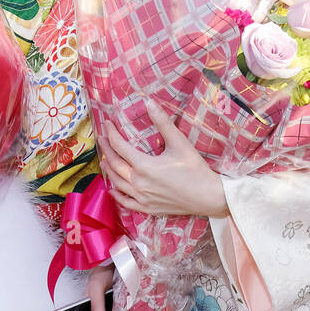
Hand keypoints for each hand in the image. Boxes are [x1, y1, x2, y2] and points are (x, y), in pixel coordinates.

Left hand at [100, 99, 227, 217]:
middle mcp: (138, 183)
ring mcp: (142, 198)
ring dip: (108, 170)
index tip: (107, 124)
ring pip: (117, 183)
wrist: (207, 197)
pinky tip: (113, 189)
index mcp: (144, 166)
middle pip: (115, 164)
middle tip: (102, 139)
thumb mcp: (179, 142)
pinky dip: (116, 194)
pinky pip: (126, 202)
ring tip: (104, 161)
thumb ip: (162, 122)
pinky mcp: (147, 208)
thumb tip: (149, 102)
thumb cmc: (195, 169)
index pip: (120, 146)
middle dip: (106, 150)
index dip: (111, 133)